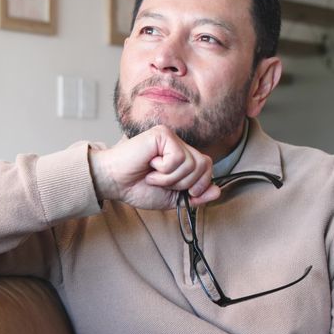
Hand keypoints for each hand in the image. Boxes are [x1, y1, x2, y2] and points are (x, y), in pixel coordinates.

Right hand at [89, 125, 220, 209]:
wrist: (115, 183)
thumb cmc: (137, 188)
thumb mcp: (173, 198)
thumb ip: (196, 196)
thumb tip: (217, 191)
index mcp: (182, 158)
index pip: (207, 168)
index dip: (200, 184)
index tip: (184, 193)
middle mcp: (179, 145)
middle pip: (204, 165)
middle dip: (184, 183)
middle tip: (161, 182)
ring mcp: (171, 138)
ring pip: (192, 163)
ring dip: (170, 178)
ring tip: (153, 175)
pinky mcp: (162, 134)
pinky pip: (178, 158)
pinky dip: (163, 170)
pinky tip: (150, 165)